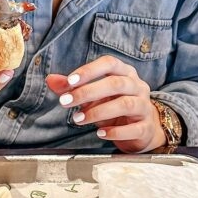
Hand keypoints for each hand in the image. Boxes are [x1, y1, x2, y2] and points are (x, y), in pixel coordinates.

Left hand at [47, 55, 166, 152]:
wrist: (142, 129)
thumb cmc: (115, 106)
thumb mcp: (94, 95)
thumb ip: (73, 87)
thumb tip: (50, 80)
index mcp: (125, 73)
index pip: (109, 63)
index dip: (89, 70)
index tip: (69, 81)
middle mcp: (138, 86)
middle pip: (116, 84)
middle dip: (88, 92)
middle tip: (66, 102)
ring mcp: (144, 107)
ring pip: (125, 105)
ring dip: (98, 112)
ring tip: (78, 119)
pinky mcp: (146, 128)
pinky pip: (133, 129)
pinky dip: (115, 132)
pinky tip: (100, 133)